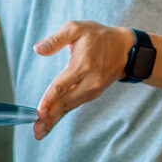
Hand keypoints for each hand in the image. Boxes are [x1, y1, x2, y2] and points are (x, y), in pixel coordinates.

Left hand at [31, 21, 131, 139]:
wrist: (125, 49)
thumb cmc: (98, 36)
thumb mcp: (77, 28)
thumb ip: (56, 39)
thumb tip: (38, 49)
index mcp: (84, 65)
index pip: (63, 85)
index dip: (50, 99)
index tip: (39, 112)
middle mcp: (90, 82)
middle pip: (66, 103)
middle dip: (50, 118)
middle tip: (36, 132)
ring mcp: (93, 90)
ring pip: (70, 106)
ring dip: (54, 119)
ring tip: (40, 132)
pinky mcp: (93, 94)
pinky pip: (74, 104)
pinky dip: (62, 113)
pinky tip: (50, 121)